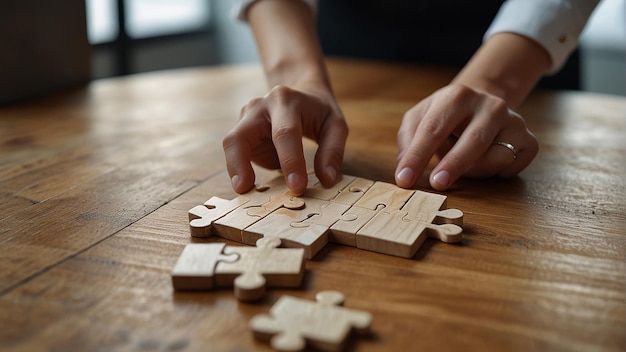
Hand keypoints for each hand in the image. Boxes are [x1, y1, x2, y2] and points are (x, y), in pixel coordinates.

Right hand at [223, 84, 347, 194]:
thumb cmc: (318, 111)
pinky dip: (239, 171)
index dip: (290, 161)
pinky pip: (235, 153)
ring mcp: (245, 118)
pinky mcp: (241, 133)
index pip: (285, 133)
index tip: (297, 187)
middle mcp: (259, 107)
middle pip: (241, 135)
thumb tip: (326, 179)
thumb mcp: (335, 124)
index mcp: (286, 101)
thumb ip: (332, 151)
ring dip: (235, 169)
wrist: (299, 91)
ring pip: (230, 144)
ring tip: (244, 190)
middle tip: (245, 189)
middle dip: (241, 163)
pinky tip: (248, 185)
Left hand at [395, 84, 538, 190]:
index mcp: (457, 96)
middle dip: (453, 166)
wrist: (481, 106)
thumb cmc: (444, 117)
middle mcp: (490, 105)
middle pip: (472, 142)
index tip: (404, 179)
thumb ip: (408, 139)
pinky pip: (510, 168)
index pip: (433, 129)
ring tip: (463, 163)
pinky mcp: (529, 140)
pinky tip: (486, 160)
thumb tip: (404, 166)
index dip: (417, 156)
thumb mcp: (421, 118)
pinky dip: (495, 173)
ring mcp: (514, 121)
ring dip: (473, 171)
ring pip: (494, 159)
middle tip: (436, 185)